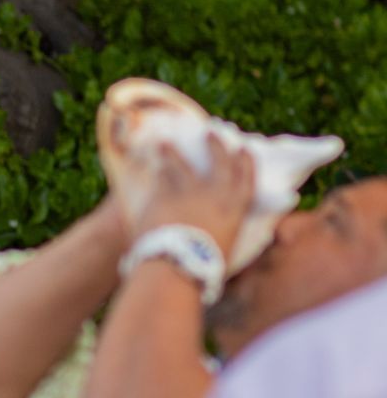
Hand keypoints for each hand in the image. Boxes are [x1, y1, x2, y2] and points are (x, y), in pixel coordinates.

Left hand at [131, 137, 255, 262]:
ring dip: (173, 152)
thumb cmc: (205, 266)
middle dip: (216, 144)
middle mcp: (216, 194)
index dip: (245, 162)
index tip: (242, 149)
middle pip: (219, 161)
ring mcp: (190, 191)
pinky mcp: (164, 195)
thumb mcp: (228, 249)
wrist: (177, 267)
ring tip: (166, 143)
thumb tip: (247, 238)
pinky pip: (159, 176)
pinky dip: (155, 168)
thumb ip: (232, 235)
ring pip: (182, 164)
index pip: (246, 177)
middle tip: (211, 131)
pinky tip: (150, 163)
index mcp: (236, 208)